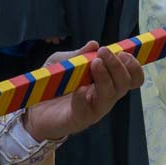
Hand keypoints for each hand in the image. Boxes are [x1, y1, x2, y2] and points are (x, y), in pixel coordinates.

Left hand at [22, 43, 144, 140]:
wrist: (32, 110)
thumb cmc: (51, 85)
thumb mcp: (61, 63)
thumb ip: (77, 55)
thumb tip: (93, 44)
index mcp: (106, 82)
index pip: (131, 77)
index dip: (133, 66)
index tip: (124, 52)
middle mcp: (104, 97)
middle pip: (124, 84)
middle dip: (118, 66)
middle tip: (104, 52)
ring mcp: (93, 110)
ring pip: (110, 96)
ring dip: (105, 78)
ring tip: (95, 64)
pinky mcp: (78, 120)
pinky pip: (87, 111)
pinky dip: (84, 98)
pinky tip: (79, 89)